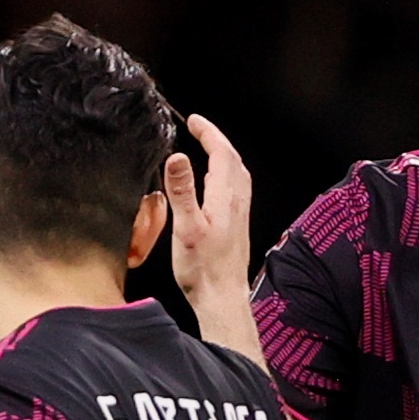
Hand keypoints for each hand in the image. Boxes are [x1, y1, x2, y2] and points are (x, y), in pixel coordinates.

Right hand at [163, 114, 259, 352]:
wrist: (223, 299)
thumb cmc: (204, 270)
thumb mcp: (187, 227)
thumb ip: (182, 191)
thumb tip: (178, 156)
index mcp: (225, 197)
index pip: (221, 153)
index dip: (208, 132)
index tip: (194, 120)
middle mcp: (237, 203)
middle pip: (233, 159)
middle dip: (216, 139)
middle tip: (200, 128)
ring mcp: (240, 215)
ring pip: (238, 174)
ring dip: (225, 156)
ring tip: (210, 148)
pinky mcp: (238, 227)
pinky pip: (237, 189)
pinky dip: (227, 175)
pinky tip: (218, 186)